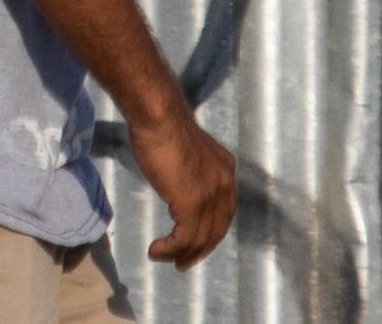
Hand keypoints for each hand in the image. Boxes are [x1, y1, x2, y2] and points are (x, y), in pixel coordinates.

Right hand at [127, 101, 237, 268]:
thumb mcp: (189, 155)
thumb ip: (193, 173)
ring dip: (181, 254)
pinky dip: (170, 249)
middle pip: (217, 230)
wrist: (159, 118)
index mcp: (226, 170)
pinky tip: (155, 250)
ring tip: (162, 258)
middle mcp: (225, 184)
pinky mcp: (192, 203)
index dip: (210, 233)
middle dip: (199, 250)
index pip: (224, 212)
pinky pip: (184, 238)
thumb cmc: (166, 129)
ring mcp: (210, 195)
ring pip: (200, 238)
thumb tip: (182, 189)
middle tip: (182, 263)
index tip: (194, 244)